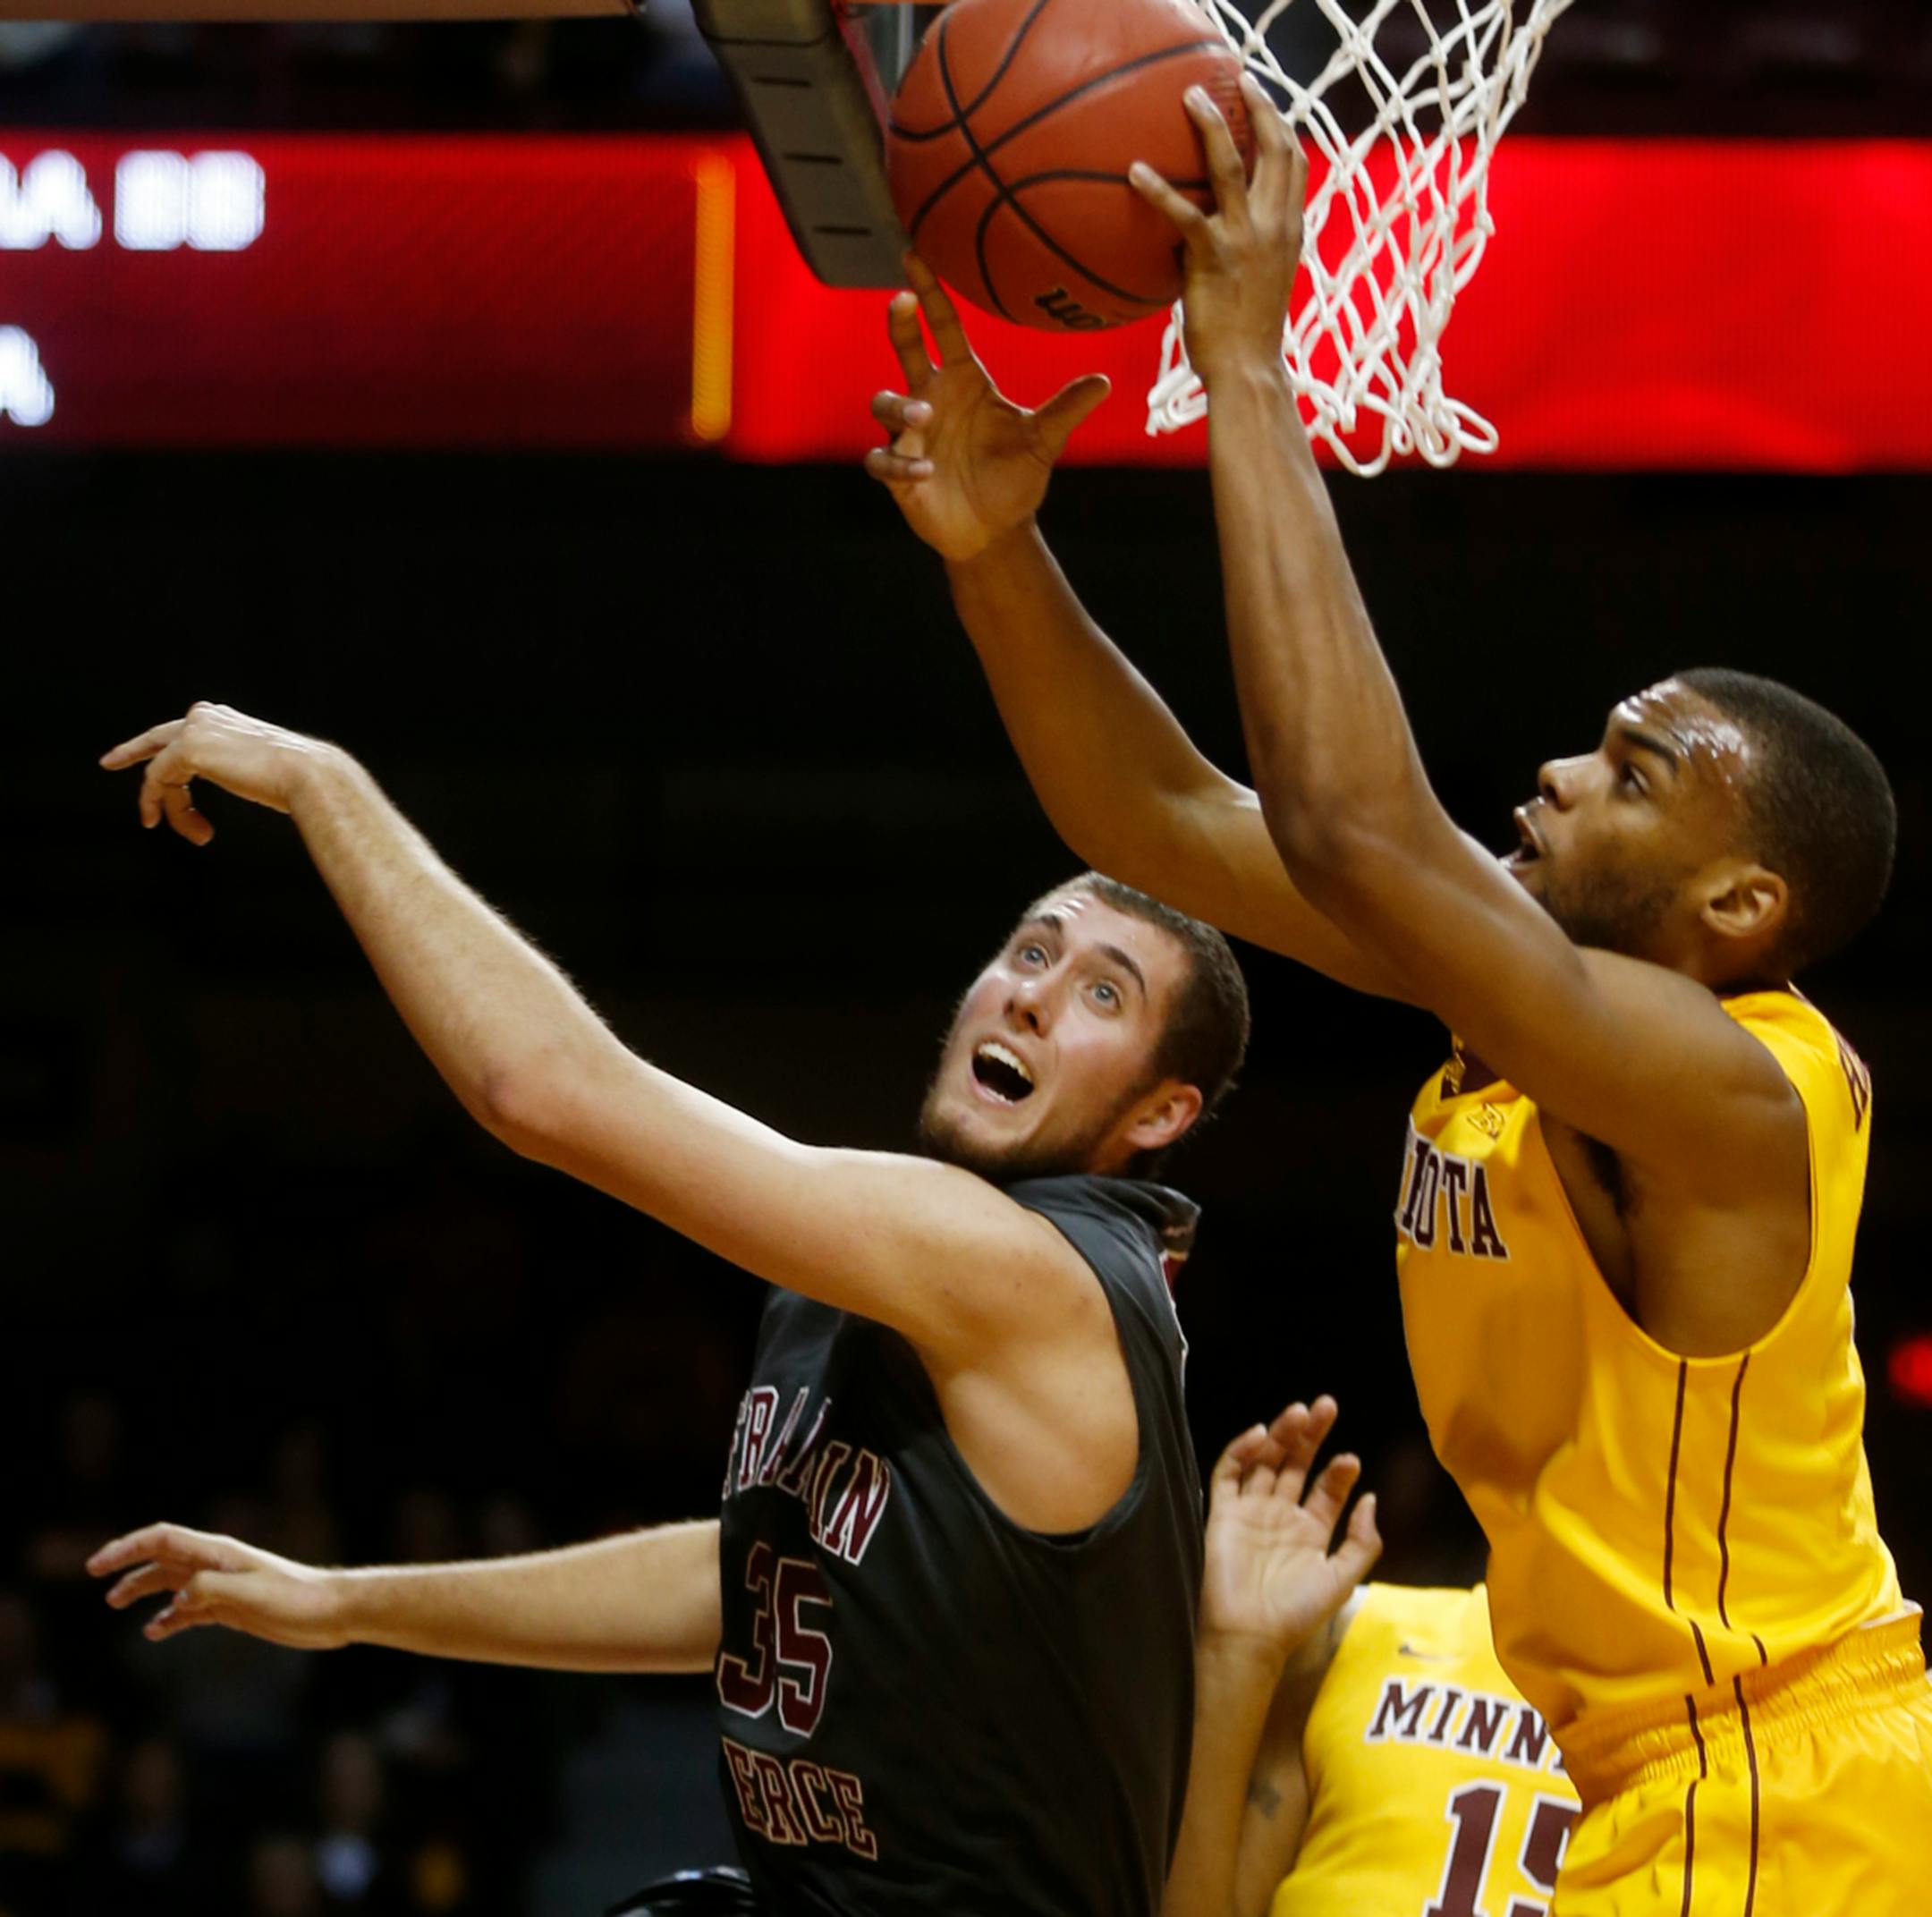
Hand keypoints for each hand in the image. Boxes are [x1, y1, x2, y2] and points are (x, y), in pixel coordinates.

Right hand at [88, 1522, 351, 1649]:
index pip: (163, 1540)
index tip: (97, 1565)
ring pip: (172, 1582)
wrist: (331, 1611)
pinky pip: (190, 1609)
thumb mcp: (250, 1593)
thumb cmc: (297, 1598)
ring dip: (143, 1590)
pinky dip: (169, 1618)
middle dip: (127, 1565)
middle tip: (96, 1577)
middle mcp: (216, 1565)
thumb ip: (210, 1590)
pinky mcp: (231, 1607)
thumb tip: (176, 1598)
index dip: (127, 1548)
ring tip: (115, 1605)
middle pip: (162, 1558)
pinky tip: (155, 1631)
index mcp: (218, 1553)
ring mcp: (223, 1586)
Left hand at [100, 701, 335, 844]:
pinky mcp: (188, 749)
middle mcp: (205, 715)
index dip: (158, 748)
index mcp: (225, 718)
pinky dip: (166, 808)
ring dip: (173, 808)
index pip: (181, 731)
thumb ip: (244, 766)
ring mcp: (193, 729)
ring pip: (161, 771)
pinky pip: (160, 782)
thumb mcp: (262, 768)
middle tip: (109, 762)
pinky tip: (184, 828)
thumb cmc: (299, 779)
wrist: (309, 774)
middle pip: (158, 741)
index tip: (146, 764)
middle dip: (132, 752)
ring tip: (199, 835)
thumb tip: (254, 779)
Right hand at [863, 253, 1110, 562]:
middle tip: (901, 300)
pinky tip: (925, 471)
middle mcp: (931, 400)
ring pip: (884, 403)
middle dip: (900, 325)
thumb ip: (1066, 410)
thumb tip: (1105, 381)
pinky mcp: (900, 474)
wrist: (994, 529)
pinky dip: (900, 464)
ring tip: (923, 414)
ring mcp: (910, 436)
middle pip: (906, 351)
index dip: (930, 294)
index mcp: (963, 382)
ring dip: (900, 404)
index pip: (943, 329)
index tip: (917, 255)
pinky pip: (883, 461)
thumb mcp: (1043, 441)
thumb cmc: (1013, 477)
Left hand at [1130, 76, 1306, 386]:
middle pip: (1276, 149)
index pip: (1297, 164)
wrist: (1247, 371)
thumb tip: (1206, 234)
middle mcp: (1274, 226)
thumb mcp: (1260, 284)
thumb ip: (1247, 250)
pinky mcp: (1214, 256)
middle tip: (1235, 81)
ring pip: (1231, 165)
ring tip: (1190, 99)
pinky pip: (1183, 212)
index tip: (1266, 103)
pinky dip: (1158, 189)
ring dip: (1211, 125)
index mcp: (1289, 232)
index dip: (1283, 127)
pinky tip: (1134, 172)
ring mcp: (1246, 238)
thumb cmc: (1247, 337)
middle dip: (1259, 106)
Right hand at [1199, 1395, 1379, 1660]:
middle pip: (1296, 1464)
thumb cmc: (1295, 1611)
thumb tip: (1371, 1498)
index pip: (1326, 1489)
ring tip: (1300, 1412)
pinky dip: (1241, 1450)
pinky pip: (1229, 1473)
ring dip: (1282, 1435)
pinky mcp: (1222, 1511)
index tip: (1349, 1459)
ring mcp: (1250, 1510)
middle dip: (1312, 1436)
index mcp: (1311, 1532)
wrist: (1247, 1634)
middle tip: (1326, 1406)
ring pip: (1265, 1461)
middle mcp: (1281, 1515)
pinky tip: (1260, 1434)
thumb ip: (1362, 1542)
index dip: (1338, 1471)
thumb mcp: (1341, 1580)